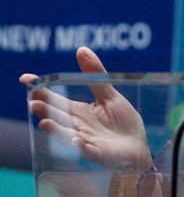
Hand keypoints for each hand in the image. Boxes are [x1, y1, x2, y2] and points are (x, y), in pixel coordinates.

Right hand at [20, 46, 151, 171]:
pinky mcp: (99, 153)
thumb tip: (81, 49)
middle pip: (58, 117)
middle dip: (45, 110)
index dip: (41, 90)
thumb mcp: (109, 95)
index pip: (56, 100)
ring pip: (67, 135)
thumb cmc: (122, 121)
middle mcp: (78, 126)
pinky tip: (75, 140)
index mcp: (79, 111)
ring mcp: (87, 140)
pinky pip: (88, 150)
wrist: (139, 144)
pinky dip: (80, 146)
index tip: (26, 79)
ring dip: (56, 130)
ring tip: (45, 122)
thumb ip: (95, 75)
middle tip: (33, 101)